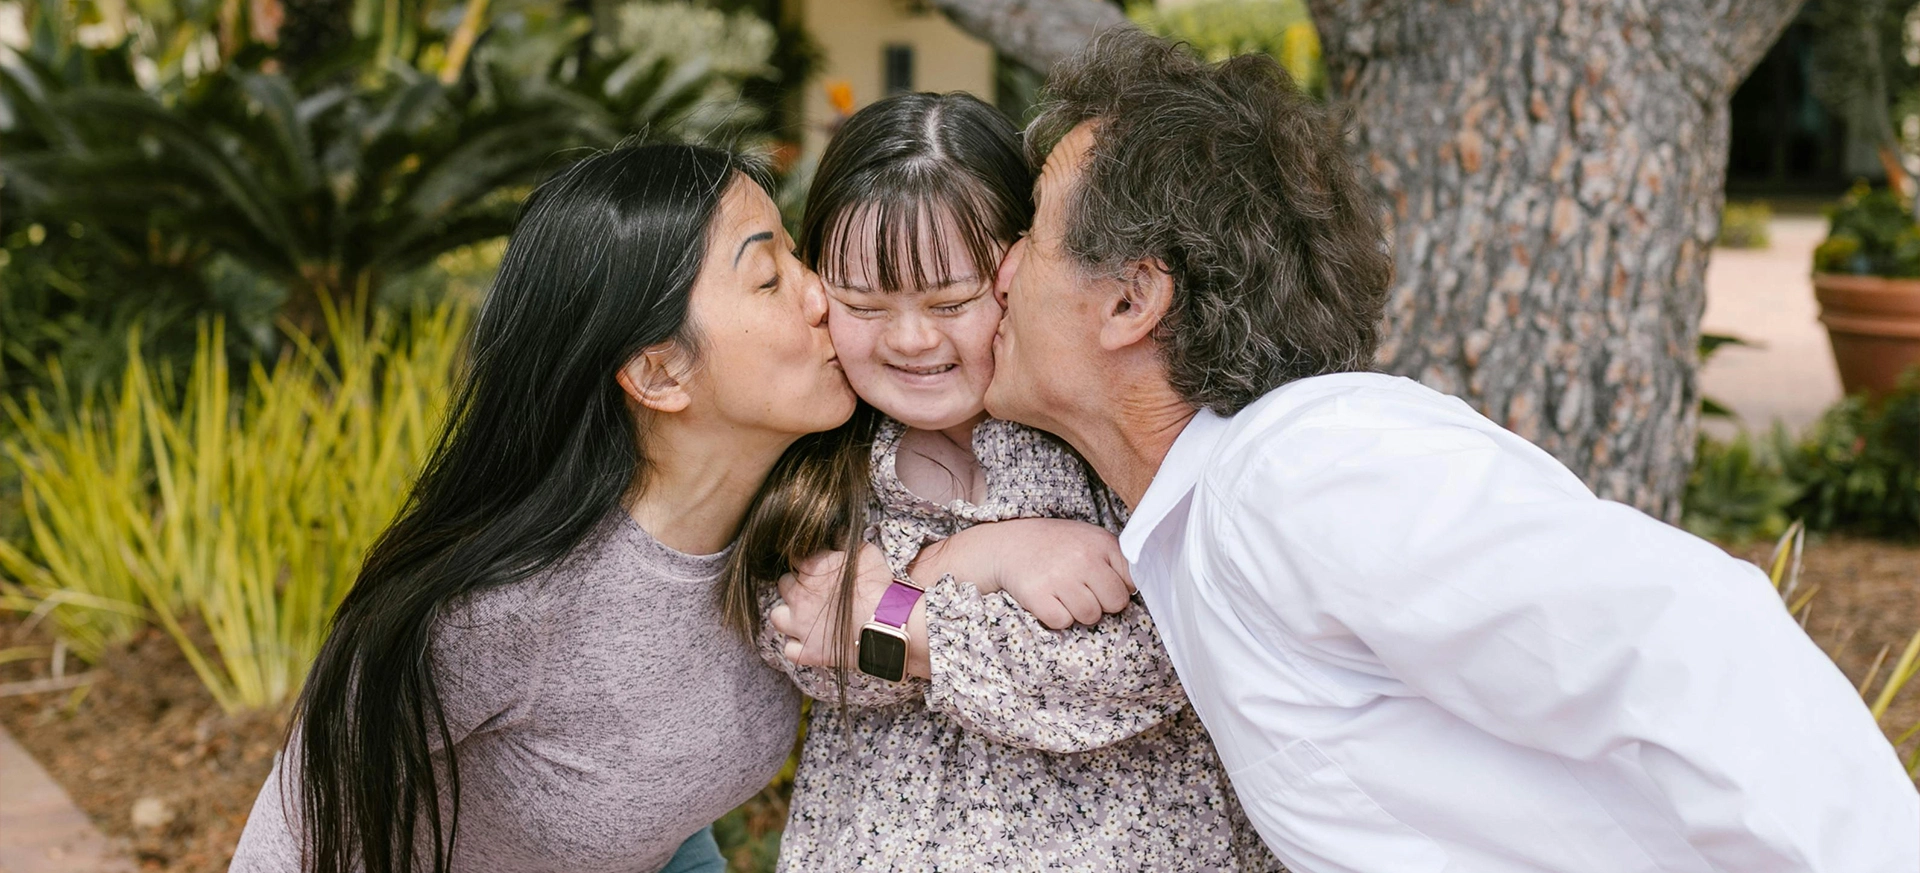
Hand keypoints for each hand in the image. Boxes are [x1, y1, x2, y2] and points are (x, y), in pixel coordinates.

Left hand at [768, 542, 891, 667]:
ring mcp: (800, 625)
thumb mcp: (865, 553)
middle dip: (794, 587)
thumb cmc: (878, 586)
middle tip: (811, 591)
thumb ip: (845, 541)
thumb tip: (836, 532)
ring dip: (787, 616)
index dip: (805, 562)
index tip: (815, 565)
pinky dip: (797, 647)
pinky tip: (809, 643)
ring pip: (776, 617)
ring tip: (803, 617)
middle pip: (783, 585)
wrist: (886, 623)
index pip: (794, 557)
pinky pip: (789, 650)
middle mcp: (799, 595)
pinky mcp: (808, 651)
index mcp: (811, 568)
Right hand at [912, 519, 1132, 629]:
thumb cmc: (1057, 546)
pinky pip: (1063, 622)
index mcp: (1102, 543)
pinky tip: (1050, 600)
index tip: (1105, 584)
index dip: (1120, 588)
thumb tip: (1137, 590)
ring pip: (1090, 616)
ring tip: (1065, 594)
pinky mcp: (1038, 595)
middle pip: (1115, 604)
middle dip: (1102, 604)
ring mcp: (1060, 577)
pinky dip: (1058, 618)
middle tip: (1084, 592)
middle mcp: (1083, 558)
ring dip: (1079, 612)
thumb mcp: (1091, 540)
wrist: (1010, 543)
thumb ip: (1117, 560)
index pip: (1132, 582)